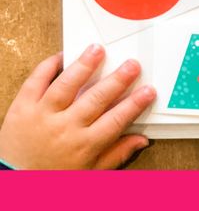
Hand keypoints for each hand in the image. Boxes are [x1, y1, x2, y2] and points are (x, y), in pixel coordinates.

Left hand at [0, 45, 155, 169]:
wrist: (13, 184)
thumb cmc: (52, 180)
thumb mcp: (88, 174)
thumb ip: (115, 155)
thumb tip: (141, 140)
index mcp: (83, 147)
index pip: (115, 121)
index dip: (134, 105)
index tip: (148, 90)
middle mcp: (64, 129)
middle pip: (96, 99)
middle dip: (117, 80)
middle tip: (132, 64)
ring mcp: (42, 116)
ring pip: (66, 85)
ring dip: (84, 66)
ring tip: (98, 49)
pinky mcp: (22, 108)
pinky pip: (36, 81)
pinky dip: (48, 66)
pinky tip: (61, 56)